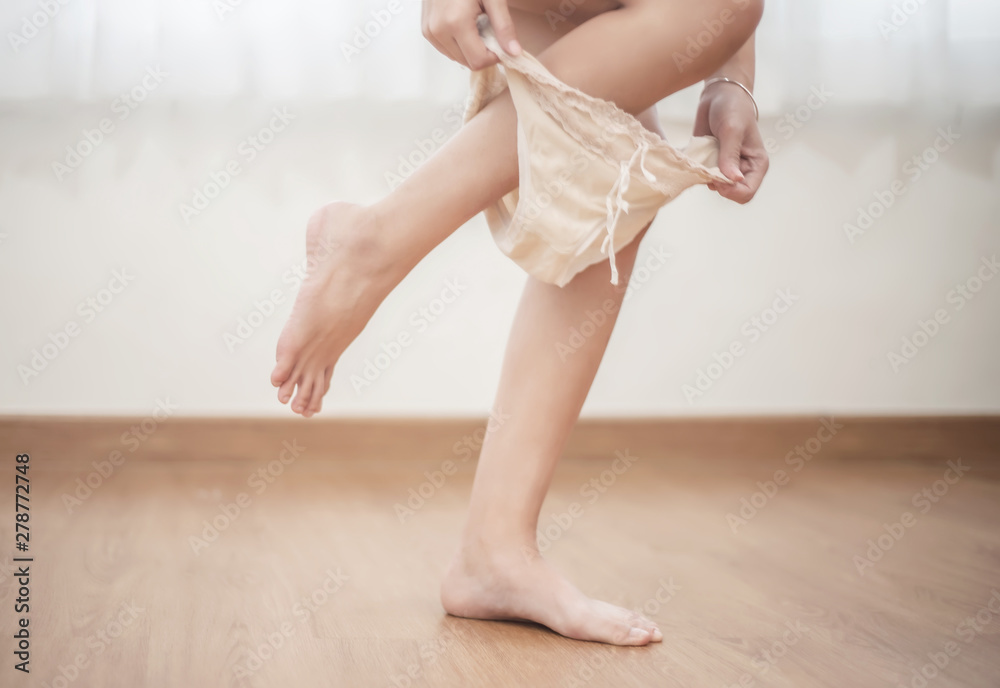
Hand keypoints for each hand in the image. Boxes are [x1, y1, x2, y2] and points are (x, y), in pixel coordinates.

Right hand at [421, 0, 520, 69]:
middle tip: (487, 27)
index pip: (478, 61)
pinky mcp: (426, 30)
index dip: (493, 56)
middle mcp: (438, 31)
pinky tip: (464, 24)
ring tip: (474, 22)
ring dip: (470, 48)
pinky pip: (447, 49)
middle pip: (467, 62)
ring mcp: (429, 31)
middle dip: (482, 51)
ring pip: (456, 58)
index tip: (500, 40)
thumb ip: (504, 26)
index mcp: (455, 23)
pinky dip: (459, 43)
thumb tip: (514, 52)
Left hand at [694, 81, 768, 203]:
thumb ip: (730, 156)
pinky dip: (697, 171)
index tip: (717, 177)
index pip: (746, 192)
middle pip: (730, 194)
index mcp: (756, 164)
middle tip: (708, 168)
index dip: (731, 191)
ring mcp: (726, 168)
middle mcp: (743, 170)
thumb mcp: (732, 130)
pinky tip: (696, 157)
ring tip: (703, 158)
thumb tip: (733, 180)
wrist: (719, 95)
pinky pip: (702, 177)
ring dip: (705, 177)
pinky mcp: (711, 163)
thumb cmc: (732, 109)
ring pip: (714, 187)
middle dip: (717, 185)